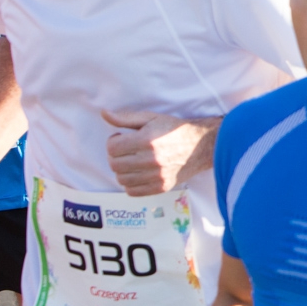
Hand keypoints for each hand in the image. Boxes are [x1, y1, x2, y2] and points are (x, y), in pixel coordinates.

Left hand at [102, 109, 219, 194]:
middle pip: (114, 164)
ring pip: (121, 179)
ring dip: (122, 170)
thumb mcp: (151, 118)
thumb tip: (104, 113)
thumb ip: (126, 118)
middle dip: (116, 156)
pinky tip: (138, 173)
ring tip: (132, 161)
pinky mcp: (161, 187)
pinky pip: (132, 191)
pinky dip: (130, 183)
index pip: (112, 147)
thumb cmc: (175, 129)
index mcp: (147, 140)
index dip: (113, 141)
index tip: (121, 139)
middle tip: (126, 150)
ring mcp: (157, 176)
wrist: (202, 145)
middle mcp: (151, 160)